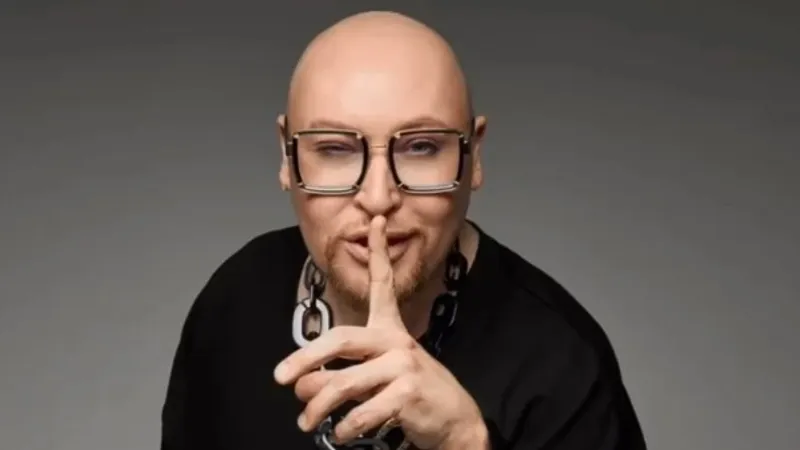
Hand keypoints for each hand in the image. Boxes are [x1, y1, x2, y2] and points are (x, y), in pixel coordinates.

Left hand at [274, 216, 487, 448]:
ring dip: (317, 408)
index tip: (374, 221)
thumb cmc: (411, 394)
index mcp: (391, 330)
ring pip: (342, 384)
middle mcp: (397, 341)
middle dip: (305, 358)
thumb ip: (340, 376)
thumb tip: (302, 388)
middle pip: (340, 340)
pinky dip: (344, 428)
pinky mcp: (408, 393)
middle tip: (280, 378)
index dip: (378, 251)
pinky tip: (340, 434)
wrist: (456, 421)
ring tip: (306, 422)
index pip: (384, 285)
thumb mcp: (376, 378)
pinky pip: (361, 412)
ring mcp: (404, 365)